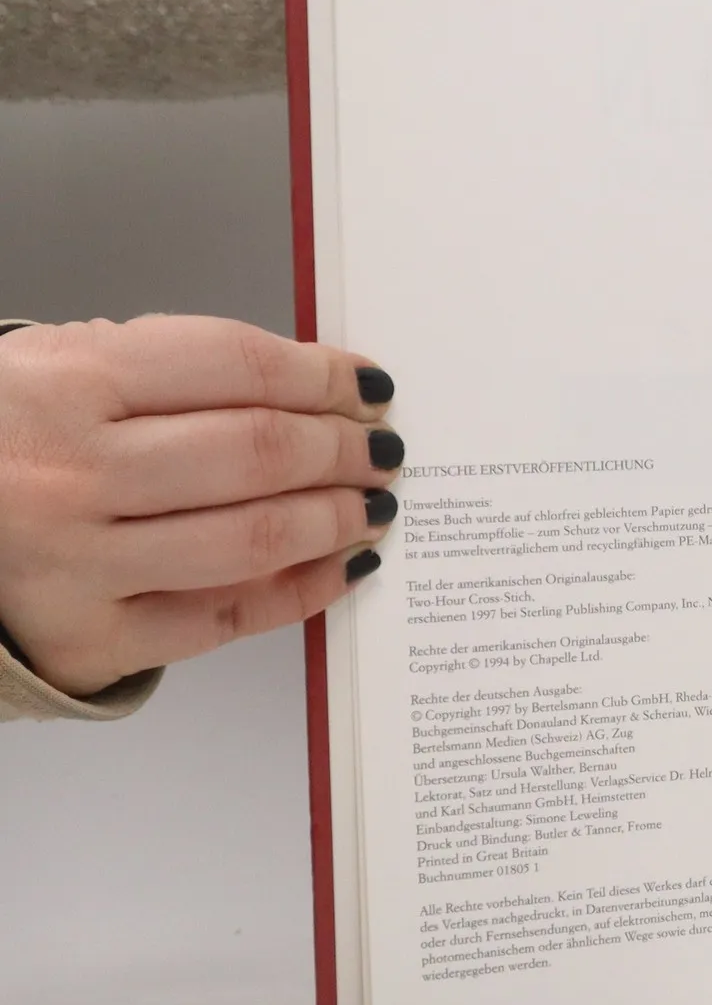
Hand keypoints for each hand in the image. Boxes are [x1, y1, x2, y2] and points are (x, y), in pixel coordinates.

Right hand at [0, 316, 401, 697]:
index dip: (324, 376)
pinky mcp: (88, 637)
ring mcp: (78, 562)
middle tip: (382, 450)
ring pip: (252, 538)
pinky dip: (301, 593)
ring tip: (372, 505)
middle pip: (256, 453)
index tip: (370, 387)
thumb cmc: (9, 438)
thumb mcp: (65, 366)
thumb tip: (317, 385)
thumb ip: (179, 368)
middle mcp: (70, 473)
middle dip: (344, 449)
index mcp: (68, 382)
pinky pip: (224, 620)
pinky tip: (341, 566)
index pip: (237, 366)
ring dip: (336, 519)